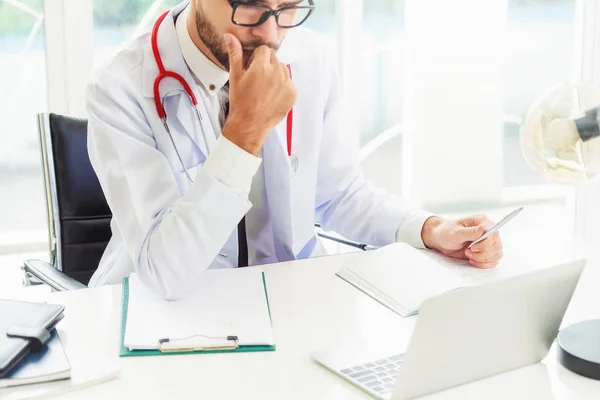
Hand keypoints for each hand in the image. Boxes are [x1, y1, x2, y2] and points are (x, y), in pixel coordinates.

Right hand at [222, 34, 296, 155]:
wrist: (249, 125)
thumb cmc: (240, 102)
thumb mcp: (235, 77)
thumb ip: (235, 54)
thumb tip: (230, 37)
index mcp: (262, 66)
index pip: (264, 50)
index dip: (256, 58)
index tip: (251, 68)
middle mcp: (277, 73)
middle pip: (274, 59)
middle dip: (266, 65)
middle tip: (257, 80)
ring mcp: (287, 84)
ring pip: (283, 70)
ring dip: (276, 75)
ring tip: (264, 88)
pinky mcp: (293, 94)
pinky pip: (289, 83)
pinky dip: (283, 87)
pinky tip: (272, 96)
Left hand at [421, 215, 502, 268]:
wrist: (440, 240)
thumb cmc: (446, 232)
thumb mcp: (455, 232)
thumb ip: (470, 232)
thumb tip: (484, 229)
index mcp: (482, 222)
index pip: (494, 233)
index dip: (486, 243)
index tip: (473, 247)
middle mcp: (488, 231)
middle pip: (497, 246)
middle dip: (482, 253)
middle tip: (468, 251)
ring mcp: (488, 242)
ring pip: (496, 254)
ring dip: (482, 259)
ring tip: (469, 254)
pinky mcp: (485, 251)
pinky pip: (492, 261)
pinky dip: (483, 264)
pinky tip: (472, 260)